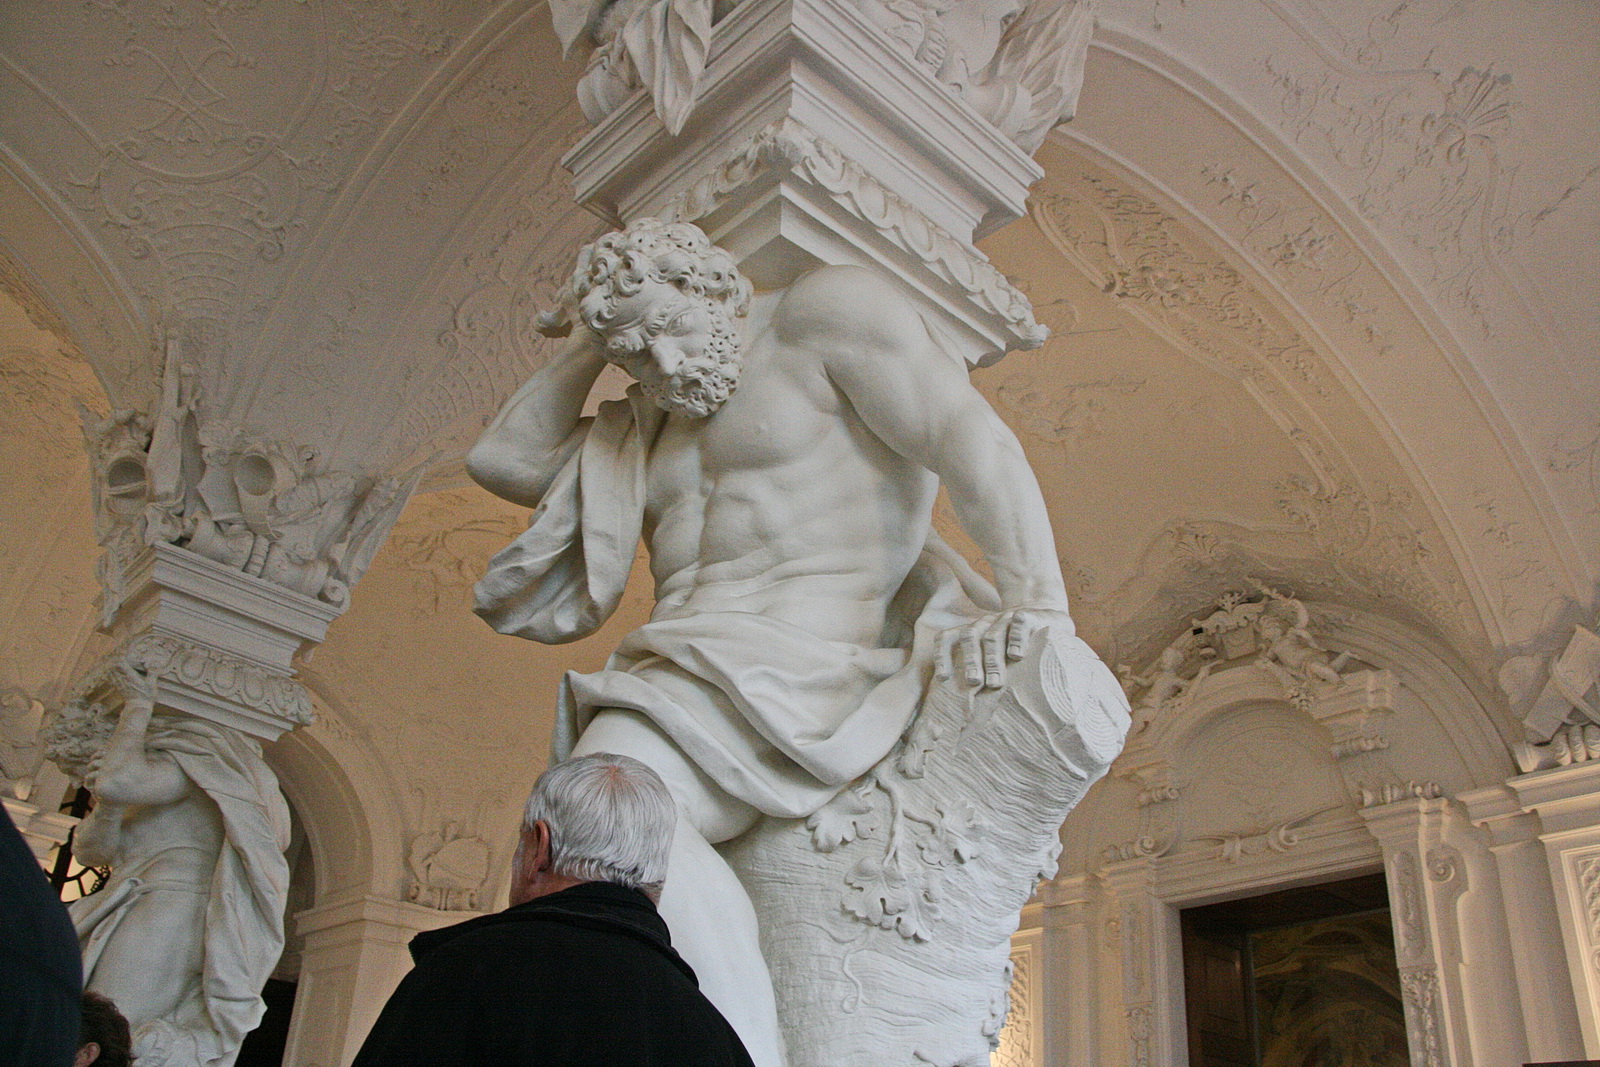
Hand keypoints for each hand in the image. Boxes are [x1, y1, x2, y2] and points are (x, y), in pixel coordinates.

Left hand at [936, 607, 1073, 690]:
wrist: (1044, 616)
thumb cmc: (1013, 645)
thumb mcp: (993, 655)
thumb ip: (979, 672)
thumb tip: (965, 713)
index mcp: (971, 632)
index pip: (947, 638)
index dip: (942, 656)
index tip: (943, 678)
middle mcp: (985, 623)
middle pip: (969, 636)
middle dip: (970, 660)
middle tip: (973, 682)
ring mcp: (1005, 618)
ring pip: (993, 635)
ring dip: (992, 659)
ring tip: (995, 683)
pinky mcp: (1027, 616)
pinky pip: (1019, 623)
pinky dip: (1016, 639)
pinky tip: (1016, 656)